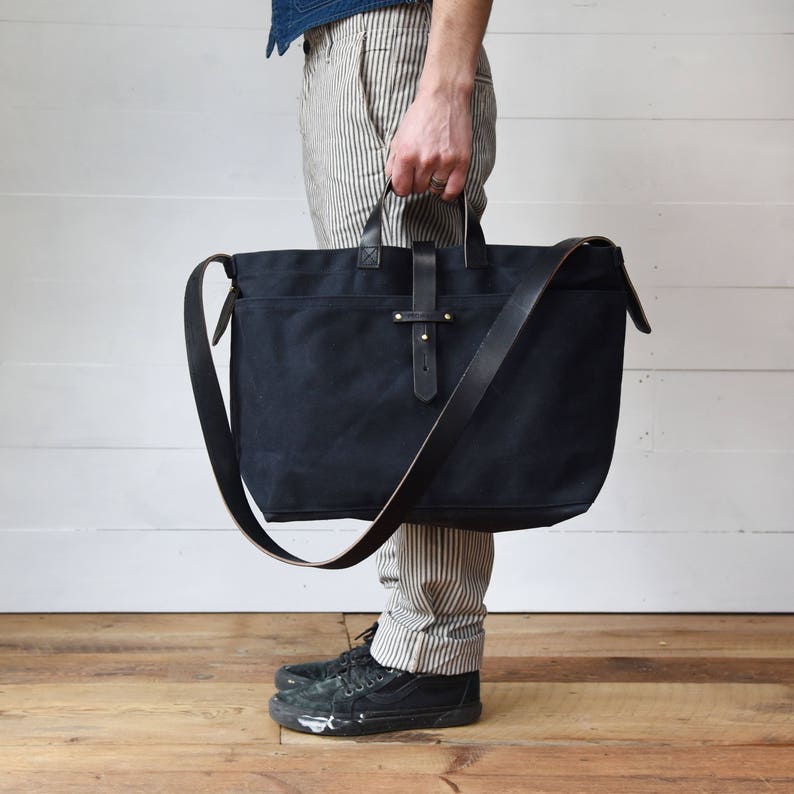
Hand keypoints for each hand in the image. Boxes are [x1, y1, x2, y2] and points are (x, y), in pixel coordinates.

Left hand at [385, 87, 471, 201]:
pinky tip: (444, 184)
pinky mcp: (461, 161)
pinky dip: (448, 192)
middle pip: (418, 189)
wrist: (445, 96)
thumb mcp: (399, 137)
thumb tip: (392, 181)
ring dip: (433, 183)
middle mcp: (425, 160)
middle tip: (421, 168)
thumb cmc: (422, 115)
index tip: (406, 182)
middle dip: (417, 181)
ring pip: (434, 190)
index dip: (402, 187)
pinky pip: (453, 190)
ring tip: (434, 169)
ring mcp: (444, 162)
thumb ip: (393, 161)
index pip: (400, 188)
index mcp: (406, 154)